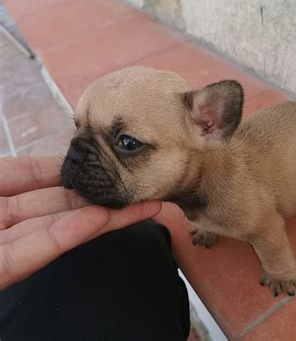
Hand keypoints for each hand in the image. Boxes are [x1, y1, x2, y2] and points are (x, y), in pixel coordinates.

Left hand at [0, 157, 161, 289]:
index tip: (112, 166)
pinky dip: (70, 235)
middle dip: (103, 199)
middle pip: (60, 207)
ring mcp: (2, 246)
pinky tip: (102, 220)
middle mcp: (2, 220)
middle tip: (143, 194)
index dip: (80, 174)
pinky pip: (36, 250)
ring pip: (59, 229)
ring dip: (101, 219)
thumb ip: (18, 172)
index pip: (40, 178)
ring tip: (140, 208)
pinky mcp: (1, 270)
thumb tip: (59, 165)